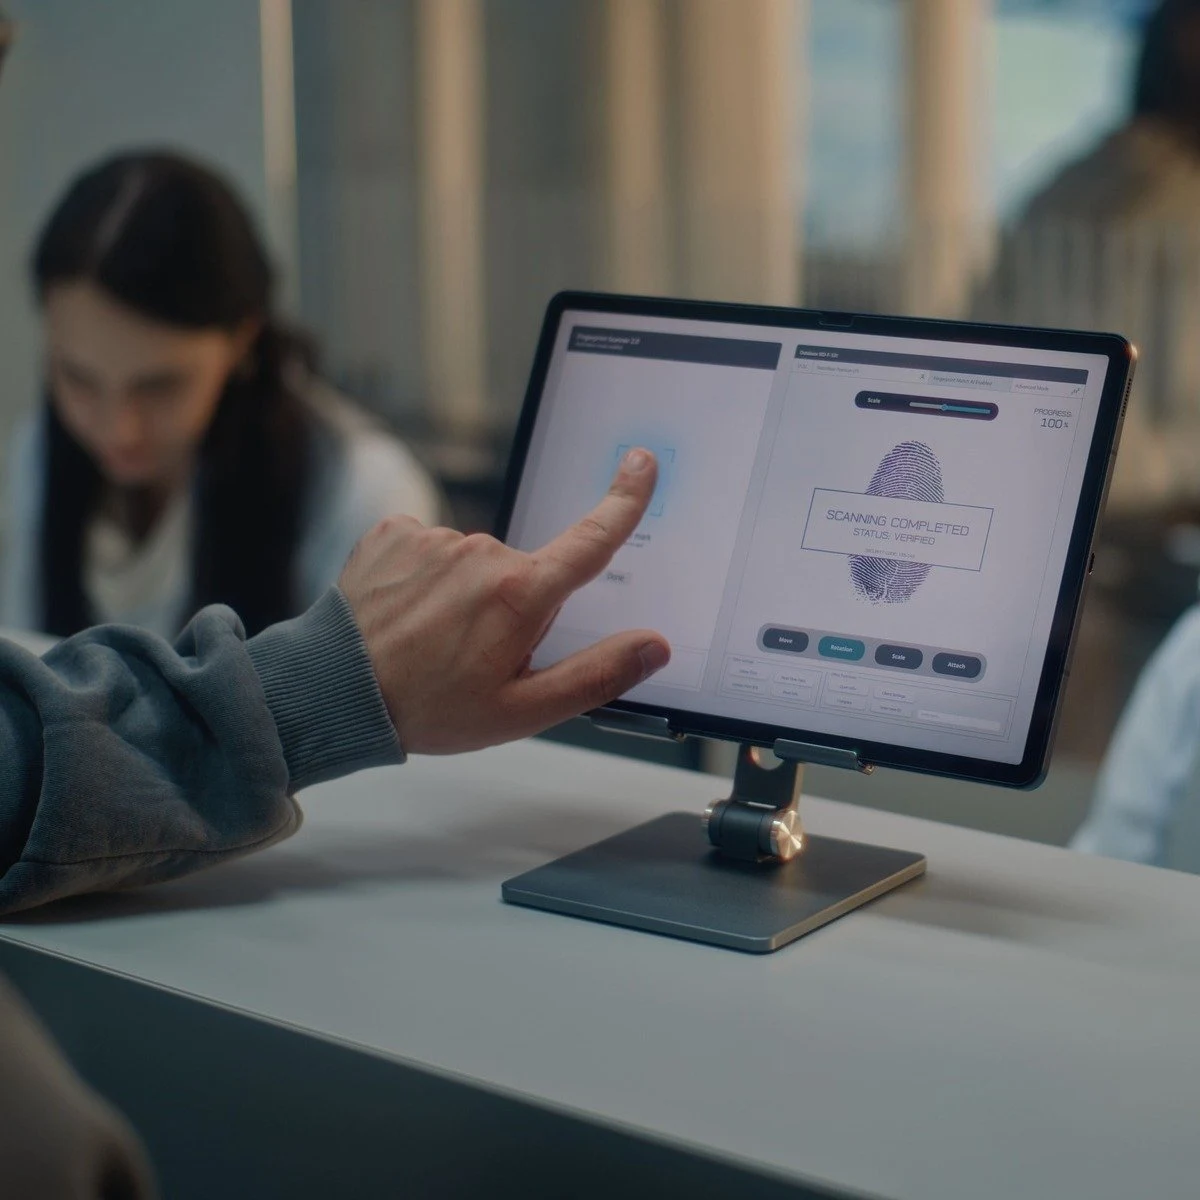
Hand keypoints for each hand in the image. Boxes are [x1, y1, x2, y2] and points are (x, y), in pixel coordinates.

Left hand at [338, 448, 670, 753]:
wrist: (332, 692)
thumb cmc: (427, 707)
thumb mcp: (522, 712)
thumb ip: (596, 676)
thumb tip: (653, 647)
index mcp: (520, 594)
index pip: (590, 540)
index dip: (624, 501)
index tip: (640, 465)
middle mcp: (481, 552)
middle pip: (526, 572)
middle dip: (514, 608)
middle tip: (474, 657)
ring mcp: (435, 538)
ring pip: (476, 564)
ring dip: (465, 596)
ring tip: (430, 642)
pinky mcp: (395, 531)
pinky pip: (432, 550)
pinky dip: (427, 579)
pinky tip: (405, 614)